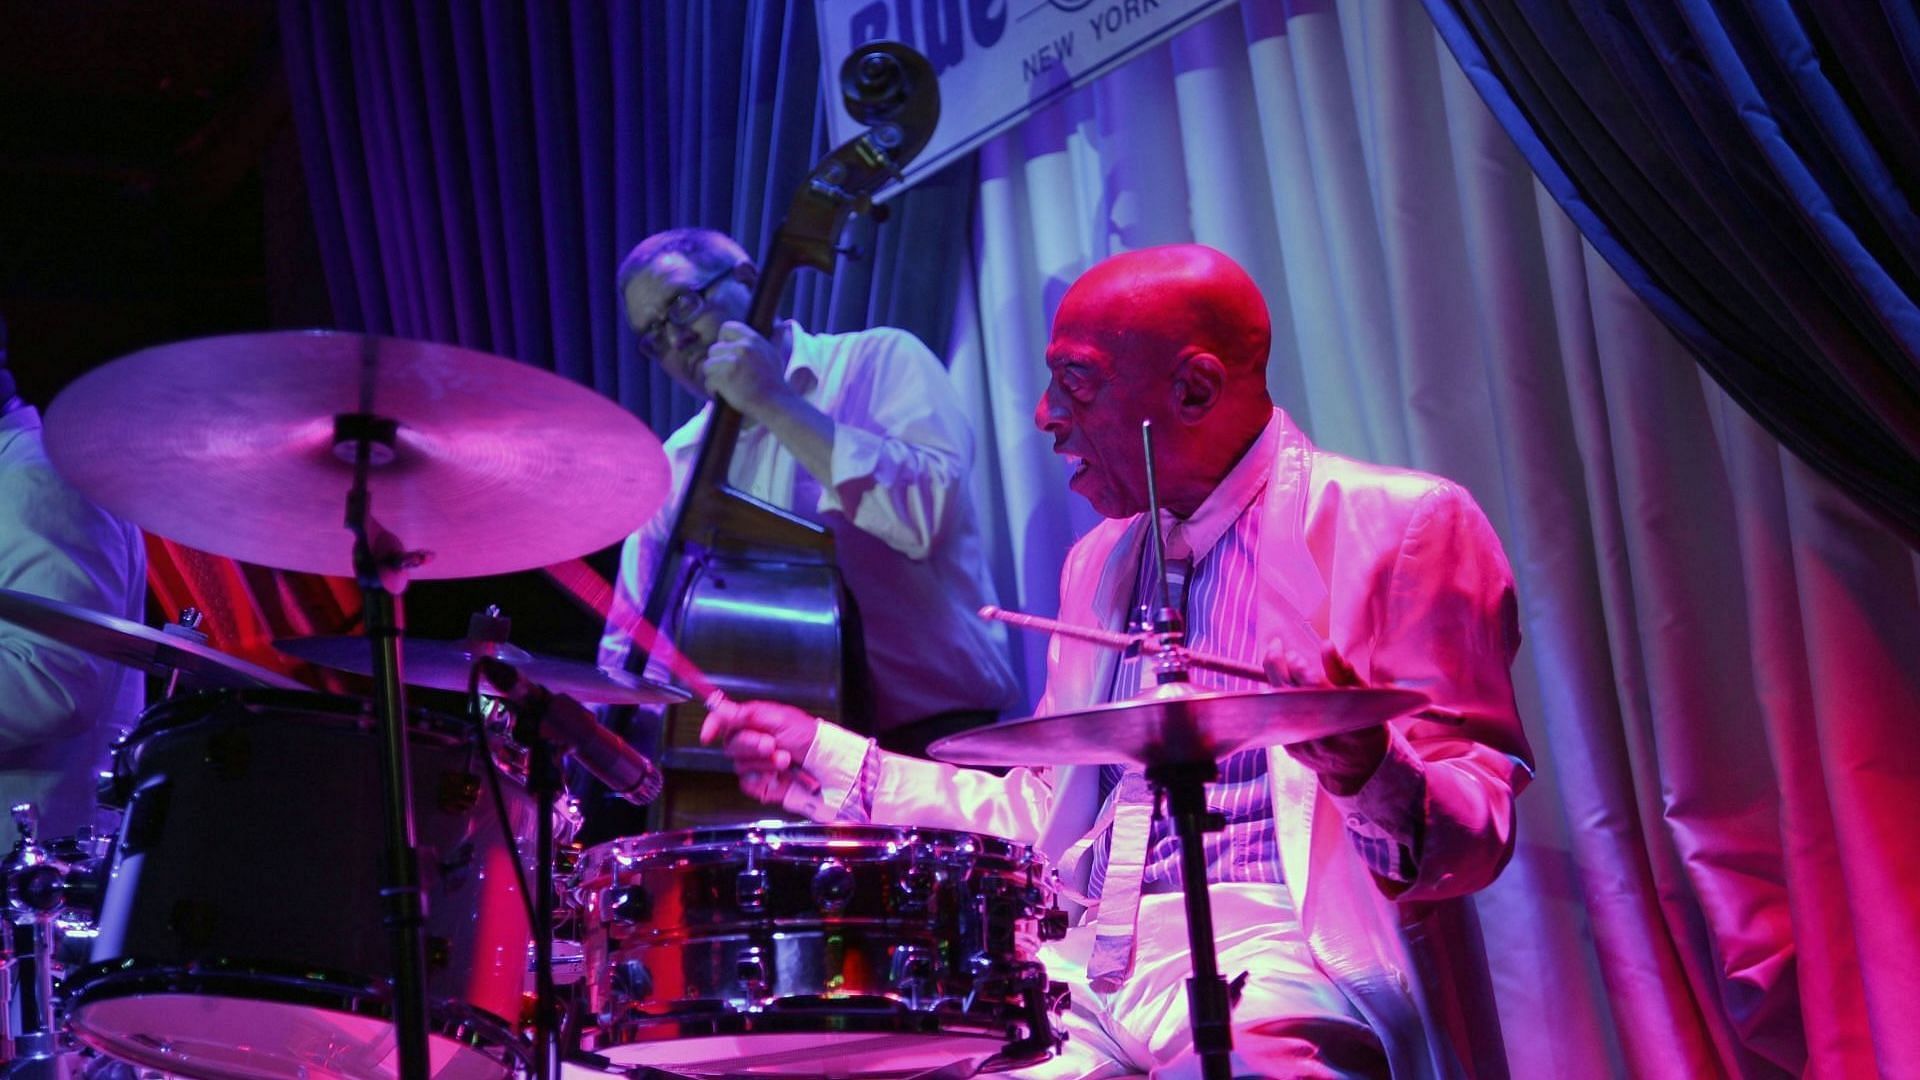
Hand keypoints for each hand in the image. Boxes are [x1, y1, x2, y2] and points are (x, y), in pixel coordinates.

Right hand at [699, 697, 821, 804]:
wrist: (822, 764)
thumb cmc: (806, 737)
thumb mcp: (778, 718)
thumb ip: (746, 714)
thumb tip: (720, 706)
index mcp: (752, 722)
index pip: (723, 721)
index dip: (712, 725)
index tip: (708, 735)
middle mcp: (749, 742)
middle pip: (730, 744)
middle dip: (751, 744)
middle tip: (770, 744)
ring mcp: (752, 764)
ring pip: (740, 765)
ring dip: (764, 762)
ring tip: (785, 760)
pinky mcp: (757, 784)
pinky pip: (746, 783)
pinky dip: (762, 779)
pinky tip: (777, 775)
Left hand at [701, 321, 790, 414]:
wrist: (776, 403)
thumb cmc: (774, 382)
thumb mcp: (772, 355)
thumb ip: (766, 341)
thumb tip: (778, 326)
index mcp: (753, 339)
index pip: (726, 328)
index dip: (723, 341)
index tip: (728, 355)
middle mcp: (742, 347)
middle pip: (713, 350)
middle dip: (718, 364)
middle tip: (729, 376)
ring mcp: (732, 362)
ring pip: (708, 366)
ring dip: (714, 377)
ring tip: (727, 386)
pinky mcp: (724, 378)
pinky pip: (708, 382)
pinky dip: (713, 390)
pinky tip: (724, 395)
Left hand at [1262, 638, 1387, 795]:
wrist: (1359, 767)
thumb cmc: (1365, 724)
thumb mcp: (1366, 698)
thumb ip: (1344, 671)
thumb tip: (1326, 645)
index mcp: (1341, 717)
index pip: (1313, 690)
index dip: (1299, 670)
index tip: (1293, 655)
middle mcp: (1318, 732)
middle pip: (1287, 694)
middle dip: (1277, 666)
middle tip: (1276, 646)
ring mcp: (1301, 742)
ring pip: (1277, 705)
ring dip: (1272, 678)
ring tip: (1275, 656)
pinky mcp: (1290, 747)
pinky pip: (1275, 717)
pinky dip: (1273, 695)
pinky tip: (1277, 679)